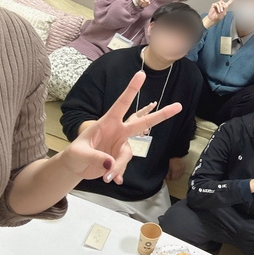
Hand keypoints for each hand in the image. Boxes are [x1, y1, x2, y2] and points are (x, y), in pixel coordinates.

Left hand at [60, 72, 181, 184]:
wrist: (76, 166)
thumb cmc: (75, 153)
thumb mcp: (80, 153)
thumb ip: (96, 157)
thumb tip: (111, 164)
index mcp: (107, 122)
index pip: (121, 104)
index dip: (131, 89)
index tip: (141, 74)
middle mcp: (118, 131)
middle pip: (142, 122)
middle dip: (161, 115)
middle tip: (178, 106)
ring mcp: (120, 144)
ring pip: (128, 155)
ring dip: (119, 166)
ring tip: (107, 177)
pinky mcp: (120, 157)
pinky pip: (124, 166)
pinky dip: (118, 173)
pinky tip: (114, 180)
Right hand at [204, 0, 234, 27]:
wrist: (213, 19)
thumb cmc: (219, 17)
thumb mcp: (224, 13)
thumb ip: (225, 8)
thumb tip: (223, 4)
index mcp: (225, 6)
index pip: (230, 1)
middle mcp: (221, 3)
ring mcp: (217, 3)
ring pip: (221, 3)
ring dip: (221, 8)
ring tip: (220, 12)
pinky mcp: (214, 4)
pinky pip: (218, 4)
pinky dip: (219, 8)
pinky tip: (218, 11)